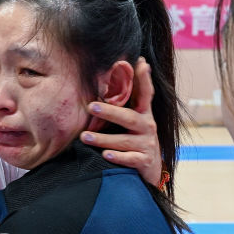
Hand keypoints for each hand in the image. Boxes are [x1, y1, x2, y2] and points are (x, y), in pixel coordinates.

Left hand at [80, 57, 162, 185]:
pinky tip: (105, 155)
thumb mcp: (133, 122)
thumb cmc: (135, 140)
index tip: (141, 62)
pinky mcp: (143, 161)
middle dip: (109, 112)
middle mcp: (148, 127)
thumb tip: (108, 79)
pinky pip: (129, 159)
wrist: (149, 171)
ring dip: (103, 139)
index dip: (144, 79)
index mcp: (144, 114)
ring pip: (123, 140)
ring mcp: (146, 145)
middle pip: (128, 117)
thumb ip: (124, 104)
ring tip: (84, 137)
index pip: (146, 94)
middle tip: (90, 107)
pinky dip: (117, 157)